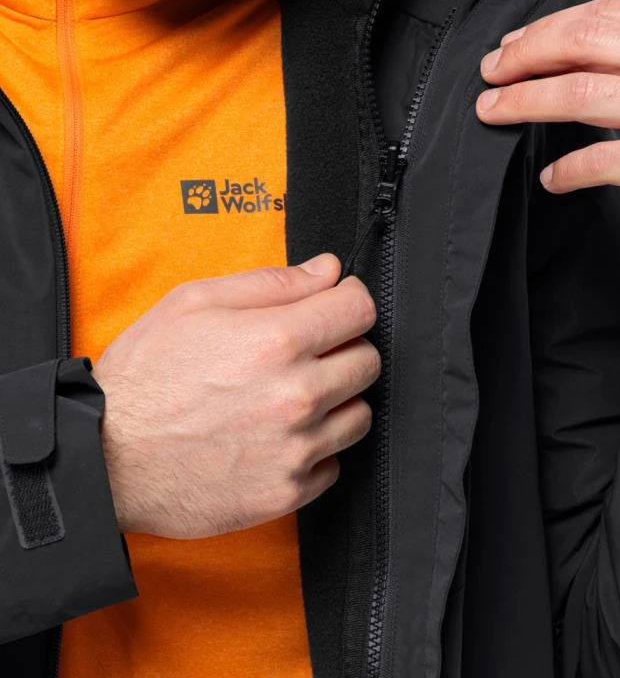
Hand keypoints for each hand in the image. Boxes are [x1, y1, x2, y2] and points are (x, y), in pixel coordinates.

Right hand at [91, 256, 379, 538]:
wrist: (107, 459)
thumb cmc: (145, 377)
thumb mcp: (195, 302)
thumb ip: (272, 282)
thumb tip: (327, 270)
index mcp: (277, 340)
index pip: (360, 309)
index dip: (348, 299)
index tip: (335, 305)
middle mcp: (297, 395)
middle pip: (368, 361)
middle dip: (343, 348)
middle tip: (307, 351)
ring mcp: (296, 448)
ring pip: (359, 414)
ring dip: (336, 400)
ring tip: (290, 395)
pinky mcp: (288, 491)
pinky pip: (335, 463)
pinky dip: (315, 448)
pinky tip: (278, 436)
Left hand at [475, 0, 619, 261]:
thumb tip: (538, 45)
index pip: (606, 13)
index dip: (549, 27)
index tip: (512, 44)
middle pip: (586, 41)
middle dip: (526, 55)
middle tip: (492, 74)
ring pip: (580, 94)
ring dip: (523, 101)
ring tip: (494, 111)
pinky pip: (597, 159)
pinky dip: (565, 169)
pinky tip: (551, 177)